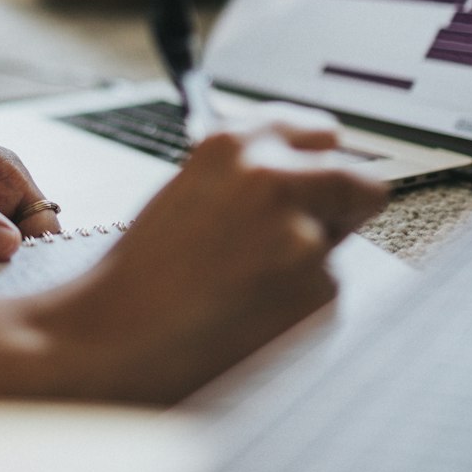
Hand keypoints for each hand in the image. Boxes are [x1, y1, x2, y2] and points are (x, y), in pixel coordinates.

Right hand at [31, 113, 385, 403]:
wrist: (113, 340)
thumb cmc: (140, 275)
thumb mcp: (190, 190)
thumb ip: (248, 173)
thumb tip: (304, 175)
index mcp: (234, 143)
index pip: (320, 131)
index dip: (321, 161)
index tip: (322, 175)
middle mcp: (274, 177)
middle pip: (359, 181)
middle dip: (344, 208)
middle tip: (311, 236)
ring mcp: (302, 234)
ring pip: (339, 247)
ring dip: (311, 265)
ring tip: (247, 289)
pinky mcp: (318, 292)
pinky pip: (328, 296)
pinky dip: (300, 309)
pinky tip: (250, 317)